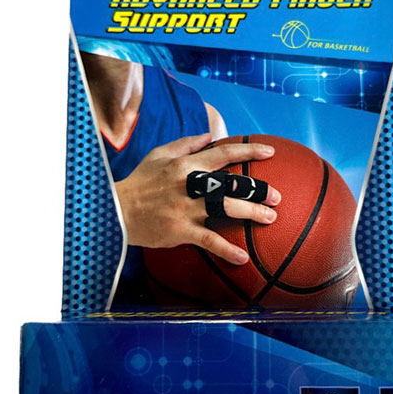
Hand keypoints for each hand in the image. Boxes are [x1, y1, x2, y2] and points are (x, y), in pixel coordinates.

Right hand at [115, 133, 280, 264]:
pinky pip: (208, 240)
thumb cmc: (139, 181)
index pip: (223, 153)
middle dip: (257, 189)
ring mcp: (186, 208)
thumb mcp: (159, 154)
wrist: (115, 211)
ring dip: (251, 213)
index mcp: (185, 164)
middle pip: (230, 184)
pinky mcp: (180, 231)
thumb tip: (210, 135)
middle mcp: (189, 184)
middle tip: (277, 196)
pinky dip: (226, 249)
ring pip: (225, 208)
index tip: (270, 153)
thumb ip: (186, 143)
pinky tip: (242, 258)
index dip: (248, 152)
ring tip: (270, 218)